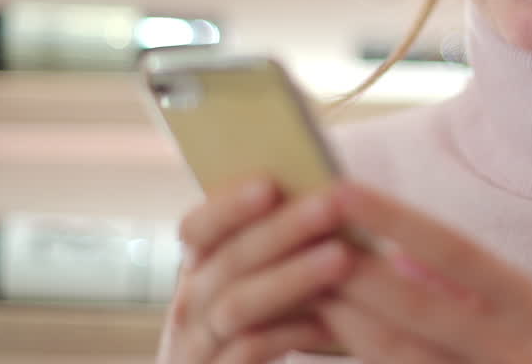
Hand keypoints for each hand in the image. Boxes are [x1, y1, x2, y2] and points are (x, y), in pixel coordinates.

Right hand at [157, 178, 355, 363]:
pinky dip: (291, 333)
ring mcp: (197, 346)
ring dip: (292, 277)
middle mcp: (189, 305)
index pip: (197, 228)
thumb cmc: (263, 329)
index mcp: (197, 271)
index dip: (230, 205)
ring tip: (341, 257)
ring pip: (238, 305)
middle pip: (229, 260)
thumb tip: (328, 196)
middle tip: (330, 207)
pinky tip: (331, 323)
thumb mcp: (254, 284)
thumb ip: (271, 248)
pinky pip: (249, 352)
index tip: (271, 183)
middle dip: (282, 230)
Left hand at [317, 183, 531, 363]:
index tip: (341, 189)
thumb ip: (457, 280)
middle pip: (416, 310)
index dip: (394, 219)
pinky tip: (318, 334)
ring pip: (396, 356)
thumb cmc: (524, 353)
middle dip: (351, 274)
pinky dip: (355, 353)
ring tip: (298, 286)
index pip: (454, 251)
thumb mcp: (513, 309)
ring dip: (341, 320)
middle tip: (295, 240)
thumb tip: (381, 246)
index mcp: (531, 307)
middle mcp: (517, 353)